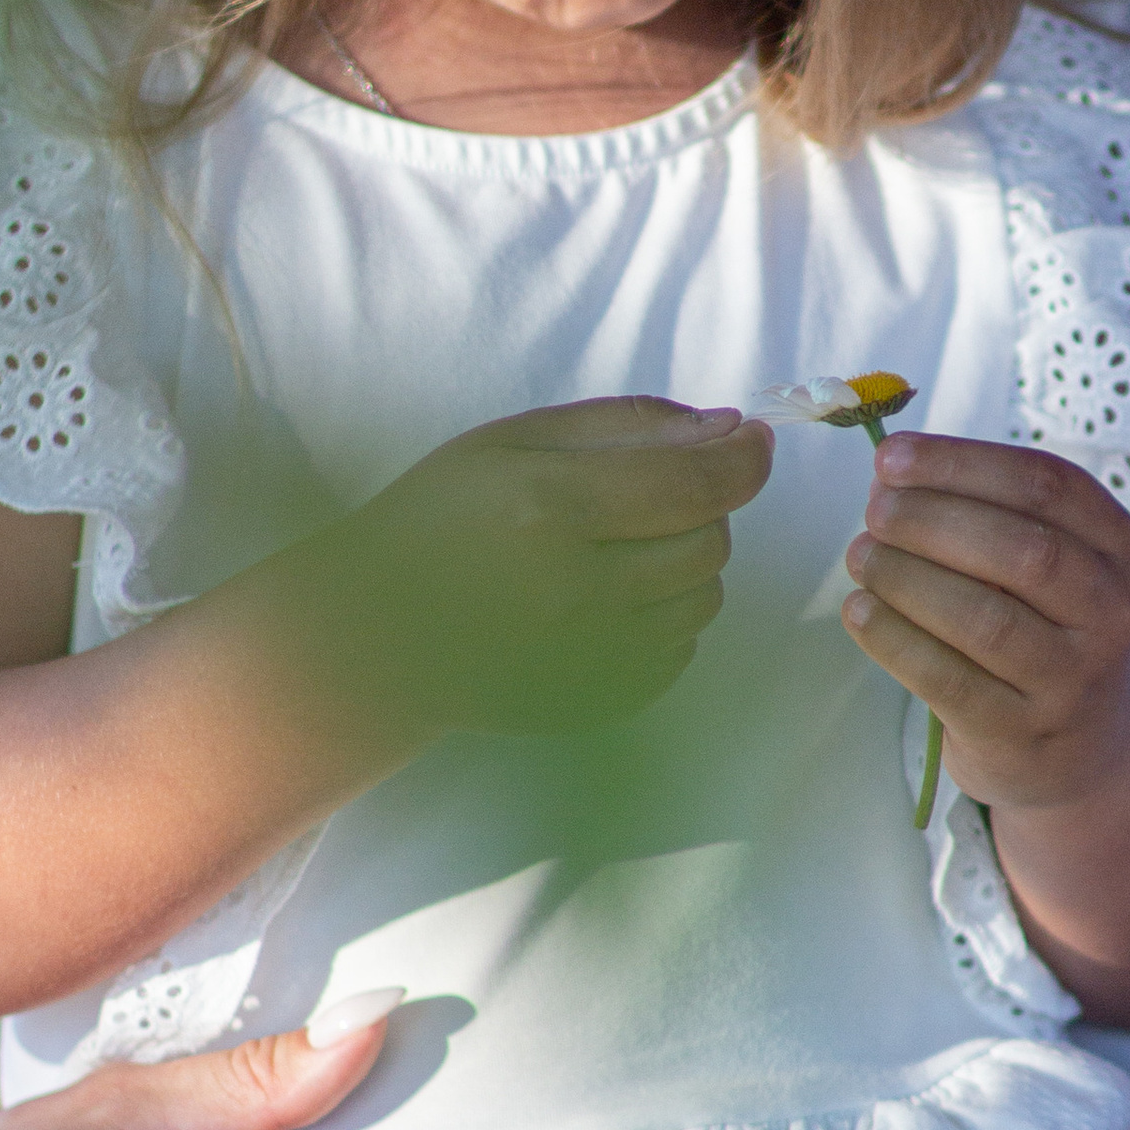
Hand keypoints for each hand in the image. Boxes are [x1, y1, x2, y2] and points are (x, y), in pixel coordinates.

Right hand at [255, 397, 773, 759]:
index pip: (694, 482)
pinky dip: (664, 619)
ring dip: (686, 566)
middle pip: (709, 542)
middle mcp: (572, 590)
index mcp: (547, 509)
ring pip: (704, 599)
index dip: (743, 458)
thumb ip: (626, 426)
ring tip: (620, 551)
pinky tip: (607, 601)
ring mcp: (587, 658)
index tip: (753, 441)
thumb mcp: (514, 442)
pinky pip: (680, 652)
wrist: (375, 635)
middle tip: (652, 497)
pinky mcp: (597, 704)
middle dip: (703, 509)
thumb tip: (729, 427)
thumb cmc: (442, 520)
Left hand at [839, 433, 1129, 813]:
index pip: (1046, 486)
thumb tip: (890, 476)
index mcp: (1116, 549)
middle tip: (874, 510)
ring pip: (984, 619)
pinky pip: (947, 679)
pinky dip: (893, 638)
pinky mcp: (1020, 735)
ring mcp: (1069, 682)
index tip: (892, 456)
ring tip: (861, 556)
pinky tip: (860, 610)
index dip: (962, 464)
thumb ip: (992, 516)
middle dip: (932, 519)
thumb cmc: (1047, 629)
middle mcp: (1108, 614)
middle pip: (1022, 550)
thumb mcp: (1059, 566)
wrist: (1087, 746)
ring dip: (906, 577)